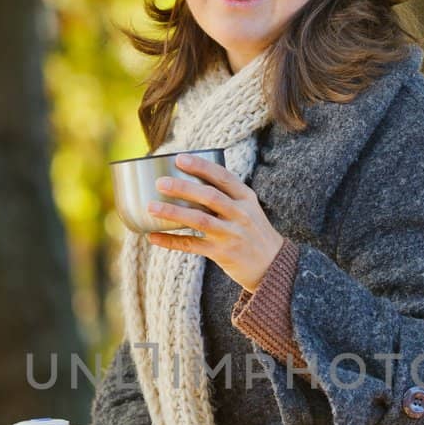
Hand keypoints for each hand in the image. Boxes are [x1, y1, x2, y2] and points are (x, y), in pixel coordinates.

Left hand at [146, 153, 284, 291]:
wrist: (273, 266)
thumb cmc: (253, 232)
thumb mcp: (248, 209)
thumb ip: (226, 196)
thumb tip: (188, 180)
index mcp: (246, 198)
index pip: (222, 177)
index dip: (201, 166)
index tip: (179, 158)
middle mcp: (240, 214)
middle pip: (209, 197)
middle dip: (183, 188)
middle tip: (160, 183)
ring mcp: (232, 235)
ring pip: (199, 221)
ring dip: (173, 213)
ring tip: (151, 206)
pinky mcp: (223, 254)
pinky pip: (192, 246)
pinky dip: (171, 241)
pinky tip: (153, 237)